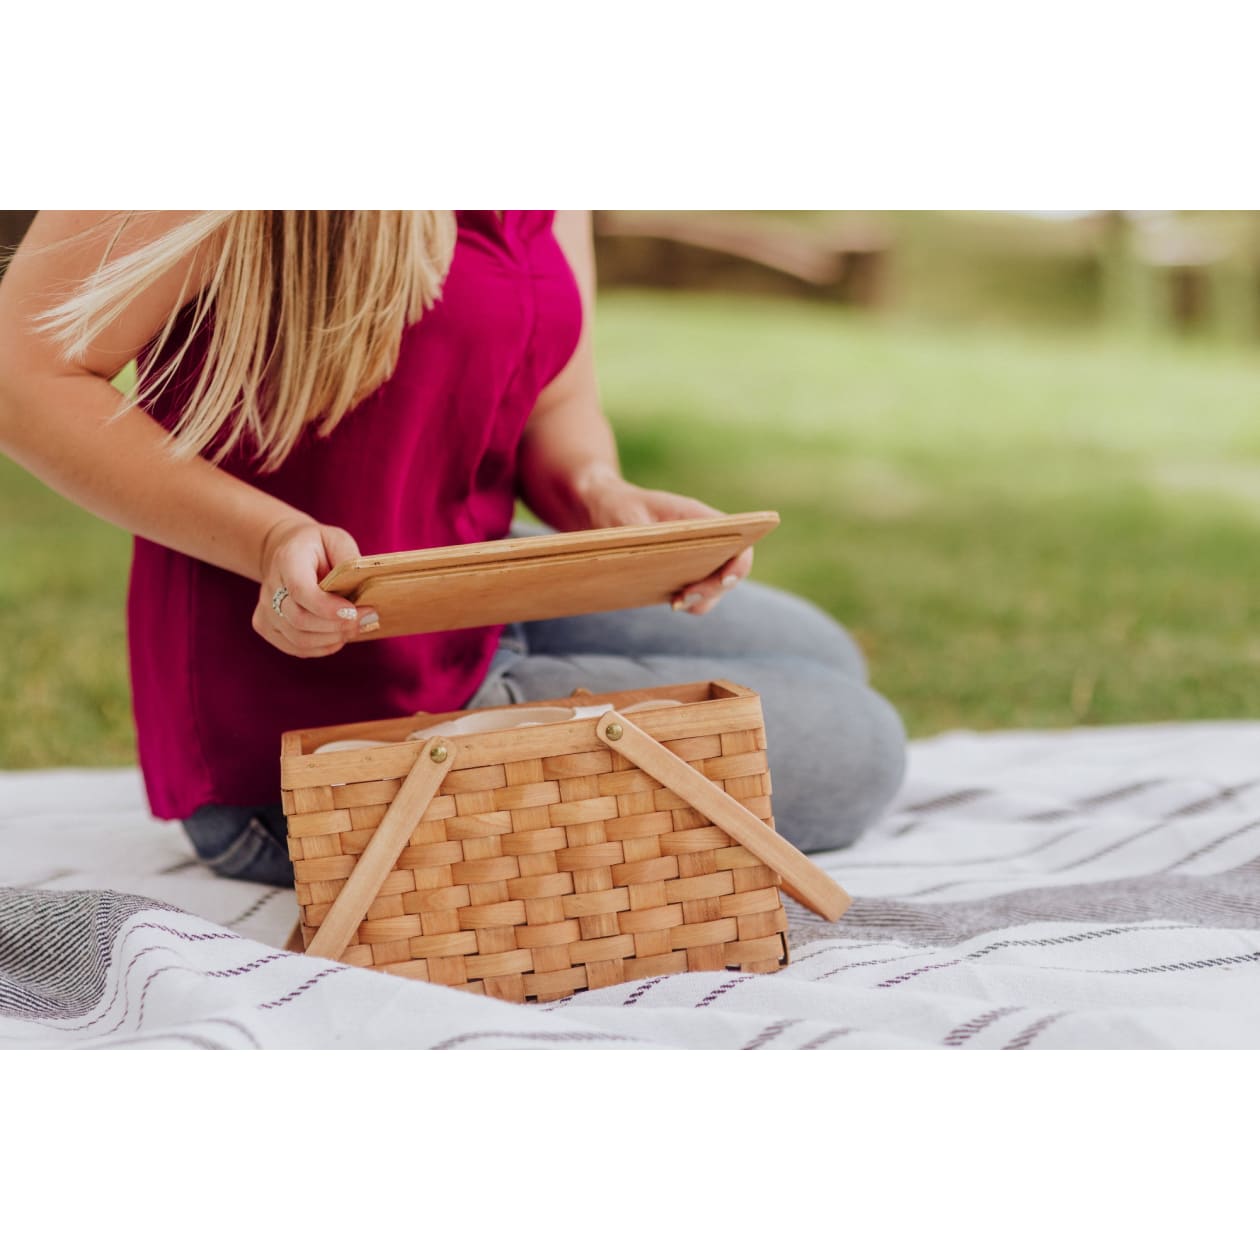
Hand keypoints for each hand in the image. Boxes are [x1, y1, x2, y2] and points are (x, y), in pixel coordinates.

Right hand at [252, 518, 378, 656]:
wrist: (286, 550)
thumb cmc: (317, 546)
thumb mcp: (337, 540)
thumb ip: (349, 560)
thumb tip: (363, 585)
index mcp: (286, 560)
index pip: (300, 591)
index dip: (327, 607)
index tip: (354, 611)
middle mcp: (270, 587)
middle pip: (300, 620)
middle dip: (337, 625)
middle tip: (366, 618)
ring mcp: (265, 609)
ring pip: (298, 639)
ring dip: (333, 639)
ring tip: (356, 628)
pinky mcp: (266, 627)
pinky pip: (295, 648)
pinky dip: (321, 648)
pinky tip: (338, 637)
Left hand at [578, 470, 752, 614]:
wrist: (605, 508)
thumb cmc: (620, 505)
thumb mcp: (628, 516)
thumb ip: (647, 538)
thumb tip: (661, 564)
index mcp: (702, 519)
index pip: (740, 544)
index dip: (739, 566)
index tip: (722, 580)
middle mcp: (708, 540)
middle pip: (729, 574)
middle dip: (711, 591)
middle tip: (680, 600)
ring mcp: (698, 558)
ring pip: (714, 589)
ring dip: (699, 600)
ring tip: (673, 603)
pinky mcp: (684, 573)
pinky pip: (696, 594)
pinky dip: (687, 602)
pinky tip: (667, 601)